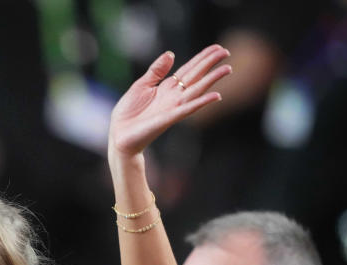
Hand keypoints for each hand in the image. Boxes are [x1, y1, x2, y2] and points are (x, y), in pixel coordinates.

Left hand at [109, 44, 231, 157]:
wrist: (118, 135)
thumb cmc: (128, 113)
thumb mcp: (141, 86)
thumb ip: (156, 71)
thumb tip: (171, 54)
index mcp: (167, 88)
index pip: (188, 70)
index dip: (202, 58)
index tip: (216, 48)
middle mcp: (174, 97)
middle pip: (196, 76)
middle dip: (210, 64)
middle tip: (226, 52)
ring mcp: (173, 108)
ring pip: (196, 90)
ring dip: (212, 80)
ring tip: (227, 69)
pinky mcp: (168, 119)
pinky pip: (188, 109)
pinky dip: (201, 102)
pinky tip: (216, 96)